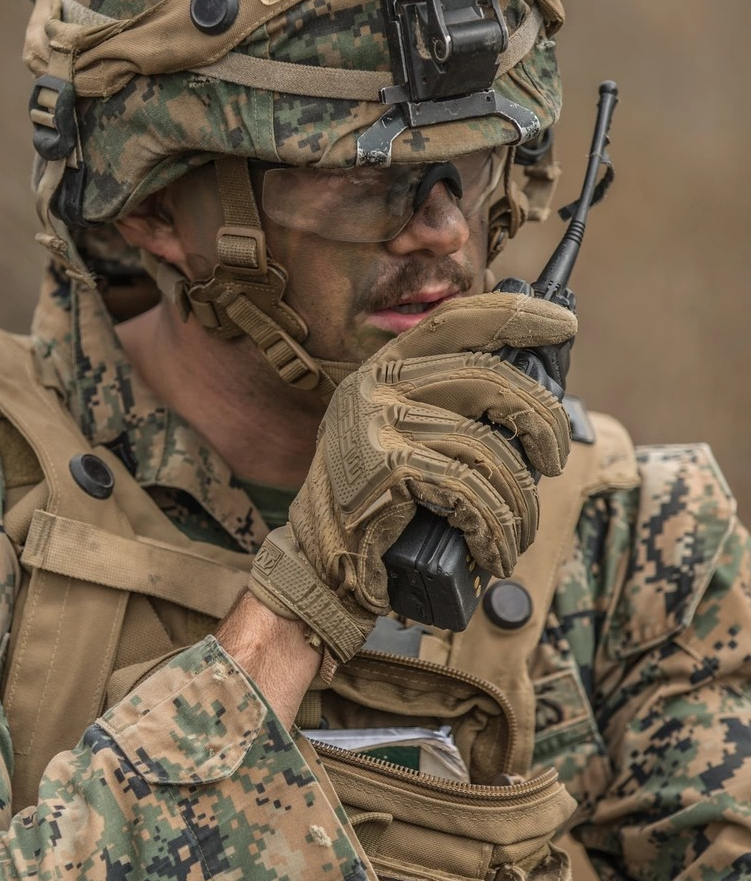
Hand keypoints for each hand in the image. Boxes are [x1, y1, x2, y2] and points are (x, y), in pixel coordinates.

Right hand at [248, 292, 576, 663]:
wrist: (318, 564)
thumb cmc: (373, 507)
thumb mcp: (398, 437)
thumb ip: (444, 407)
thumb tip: (530, 403)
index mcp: (385, 369)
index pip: (456, 321)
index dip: (514, 316)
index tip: (561, 324)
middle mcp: (377, 385)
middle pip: (488, 378)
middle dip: (540, 420)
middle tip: (554, 459)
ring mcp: (380, 422)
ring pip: (487, 446)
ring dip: (518, 498)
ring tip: (519, 530)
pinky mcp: (387, 468)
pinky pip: (470, 490)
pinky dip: (494, 528)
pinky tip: (495, 551)